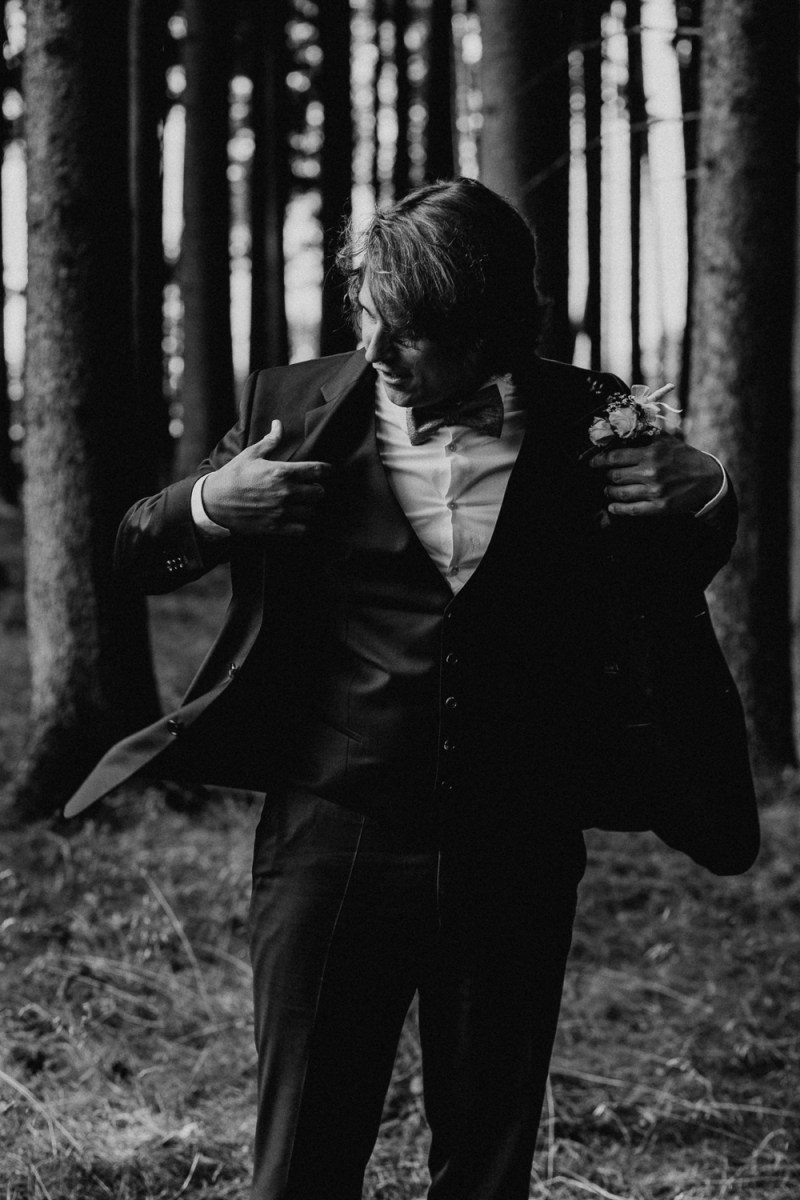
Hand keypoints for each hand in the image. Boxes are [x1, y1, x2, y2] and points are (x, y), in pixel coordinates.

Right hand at [201, 420, 331, 536]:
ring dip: (311, 507)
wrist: (214, 502)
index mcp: (281, 472)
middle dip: (318, 489)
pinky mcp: (276, 527)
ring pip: (312, 512)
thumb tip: (278, 425)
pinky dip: (303, 525)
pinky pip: (302, 529)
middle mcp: (285, 492)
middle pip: (319, 492)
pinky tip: (298, 519)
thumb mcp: (250, 455)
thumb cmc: (232, 476)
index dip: (327, 470)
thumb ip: (270, 441)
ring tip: (305, 504)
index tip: (329, 470)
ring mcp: (281, 511)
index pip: (316, 470)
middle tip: (312, 488)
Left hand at [589, 435, 722, 516]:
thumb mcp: (666, 441)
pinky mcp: (659, 508)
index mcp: (651, 454)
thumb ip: (644, 436)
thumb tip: (620, 430)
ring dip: (610, 492)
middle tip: (604, 476)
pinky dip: (617, 509)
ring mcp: (655, 492)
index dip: (599, 460)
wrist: (708, 479)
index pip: (616, 457)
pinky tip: (612, 506)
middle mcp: (651, 473)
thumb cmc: (684, 457)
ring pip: (620, 494)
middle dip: (606, 476)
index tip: (592, 463)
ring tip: (609, 489)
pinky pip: (630, 510)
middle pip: (615, 476)